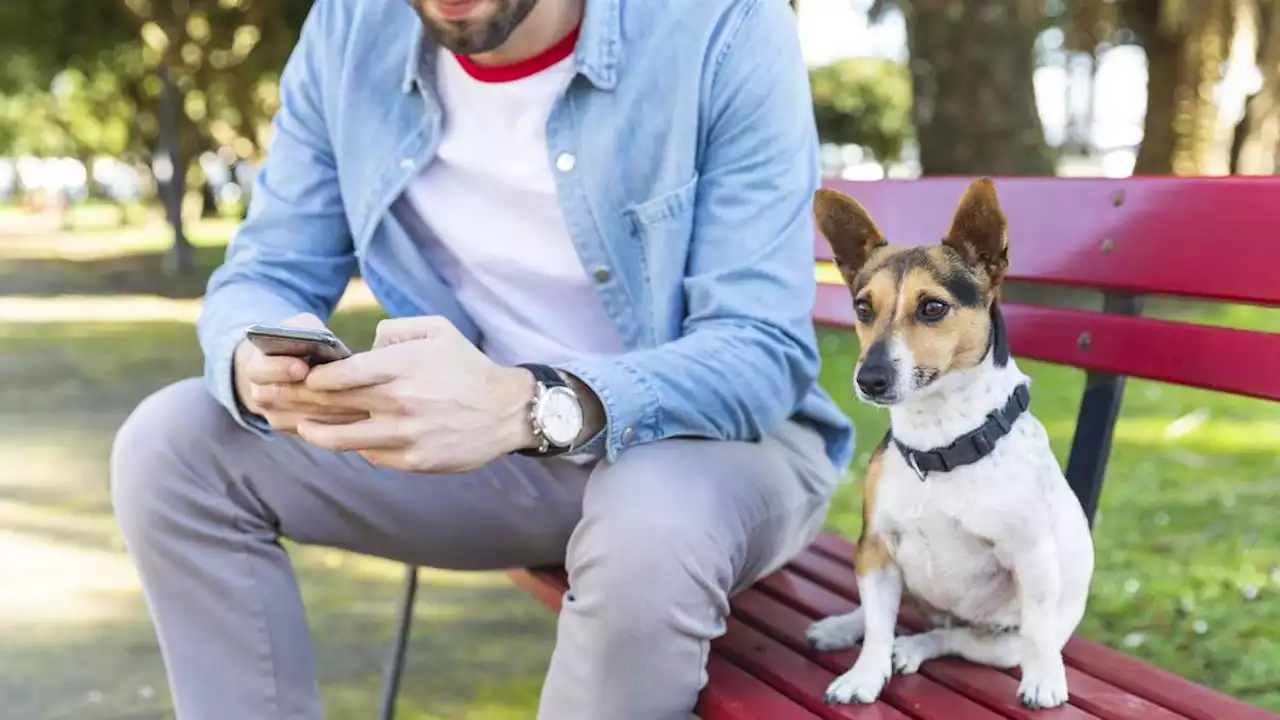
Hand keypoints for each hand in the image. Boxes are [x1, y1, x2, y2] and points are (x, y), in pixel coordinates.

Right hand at [232, 313, 368, 432]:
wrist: (281, 368)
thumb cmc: (296, 342)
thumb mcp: (298, 327)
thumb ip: (307, 329)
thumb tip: (327, 343)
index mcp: (257, 366)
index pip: (264, 370)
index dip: (282, 369)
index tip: (302, 368)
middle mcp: (260, 395)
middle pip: (287, 398)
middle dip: (318, 393)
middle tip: (348, 390)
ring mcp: (275, 416)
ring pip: (307, 417)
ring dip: (334, 410)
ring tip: (363, 401)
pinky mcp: (292, 430)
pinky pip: (316, 431)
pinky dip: (339, 423)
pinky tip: (361, 414)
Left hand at [292, 316, 538, 472]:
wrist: (506, 412)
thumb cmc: (468, 367)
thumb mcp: (438, 330)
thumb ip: (395, 330)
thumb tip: (363, 346)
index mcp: (403, 366)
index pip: (341, 373)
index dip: (315, 377)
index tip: (305, 376)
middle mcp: (400, 401)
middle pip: (333, 404)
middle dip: (301, 401)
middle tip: (283, 400)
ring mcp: (405, 434)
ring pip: (342, 437)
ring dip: (316, 431)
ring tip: (303, 426)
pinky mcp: (413, 460)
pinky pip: (370, 455)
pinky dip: (354, 446)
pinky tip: (345, 439)